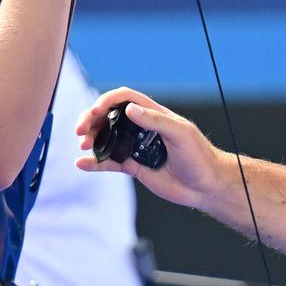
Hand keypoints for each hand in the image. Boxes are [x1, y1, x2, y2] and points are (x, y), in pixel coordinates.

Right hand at [75, 87, 230, 208]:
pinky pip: (109, 163)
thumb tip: (130, 109)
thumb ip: (155, 121)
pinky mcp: (133, 166)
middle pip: (109, 117)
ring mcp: (136, 147)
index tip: (95, 111)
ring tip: (84, 146)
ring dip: (91, 139)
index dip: (107, 101)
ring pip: (106, 138)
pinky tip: (82, 163)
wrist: (205, 186)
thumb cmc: (199, 156)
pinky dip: (95, 163)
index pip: (124, 99)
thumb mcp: (180, 134)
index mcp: (153, 114)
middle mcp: (141, 128)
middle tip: (80, 131)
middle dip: (91, 120)